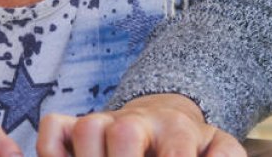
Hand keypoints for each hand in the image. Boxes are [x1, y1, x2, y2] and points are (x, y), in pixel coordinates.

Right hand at [37, 94, 244, 156]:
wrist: (165, 118)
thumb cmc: (192, 146)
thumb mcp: (218, 149)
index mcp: (177, 130)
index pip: (174, 152)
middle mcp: (137, 121)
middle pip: (125, 131)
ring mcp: (104, 121)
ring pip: (86, 128)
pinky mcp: (76, 126)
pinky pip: (53, 129)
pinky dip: (53, 150)